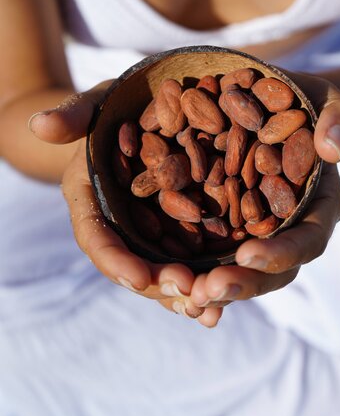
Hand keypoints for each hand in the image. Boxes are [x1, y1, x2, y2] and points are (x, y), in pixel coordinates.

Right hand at [29, 84, 210, 323]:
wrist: (131, 118)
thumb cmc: (110, 109)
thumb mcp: (95, 105)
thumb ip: (73, 115)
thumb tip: (39, 124)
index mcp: (90, 199)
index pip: (94, 236)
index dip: (114, 259)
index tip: (138, 277)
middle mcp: (117, 224)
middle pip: (132, 264)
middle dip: (156, 284)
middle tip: (187, 294)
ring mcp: (145, 231)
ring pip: (159, 272)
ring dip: (182, 295)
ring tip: (210, 310)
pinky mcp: (173, 230)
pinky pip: (185, 262)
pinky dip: (201, 283)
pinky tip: (224, 302)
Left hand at [189, 72, 339, 315]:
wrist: (279, 106)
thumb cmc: (309, 104)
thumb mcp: (331, 103)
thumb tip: (332, 148)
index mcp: (318, 208)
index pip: (307, 241)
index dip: (280, 253)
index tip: (246, 256)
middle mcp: (288, 229)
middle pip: (271, 271)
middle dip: (241, 284)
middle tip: (208, 289)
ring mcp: (255, 230)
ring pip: (238, 270)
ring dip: (212, 287)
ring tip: (184, 294)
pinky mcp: (226, 224)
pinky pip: (211, 253)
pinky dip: (193, 269)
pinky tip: (168, 279)